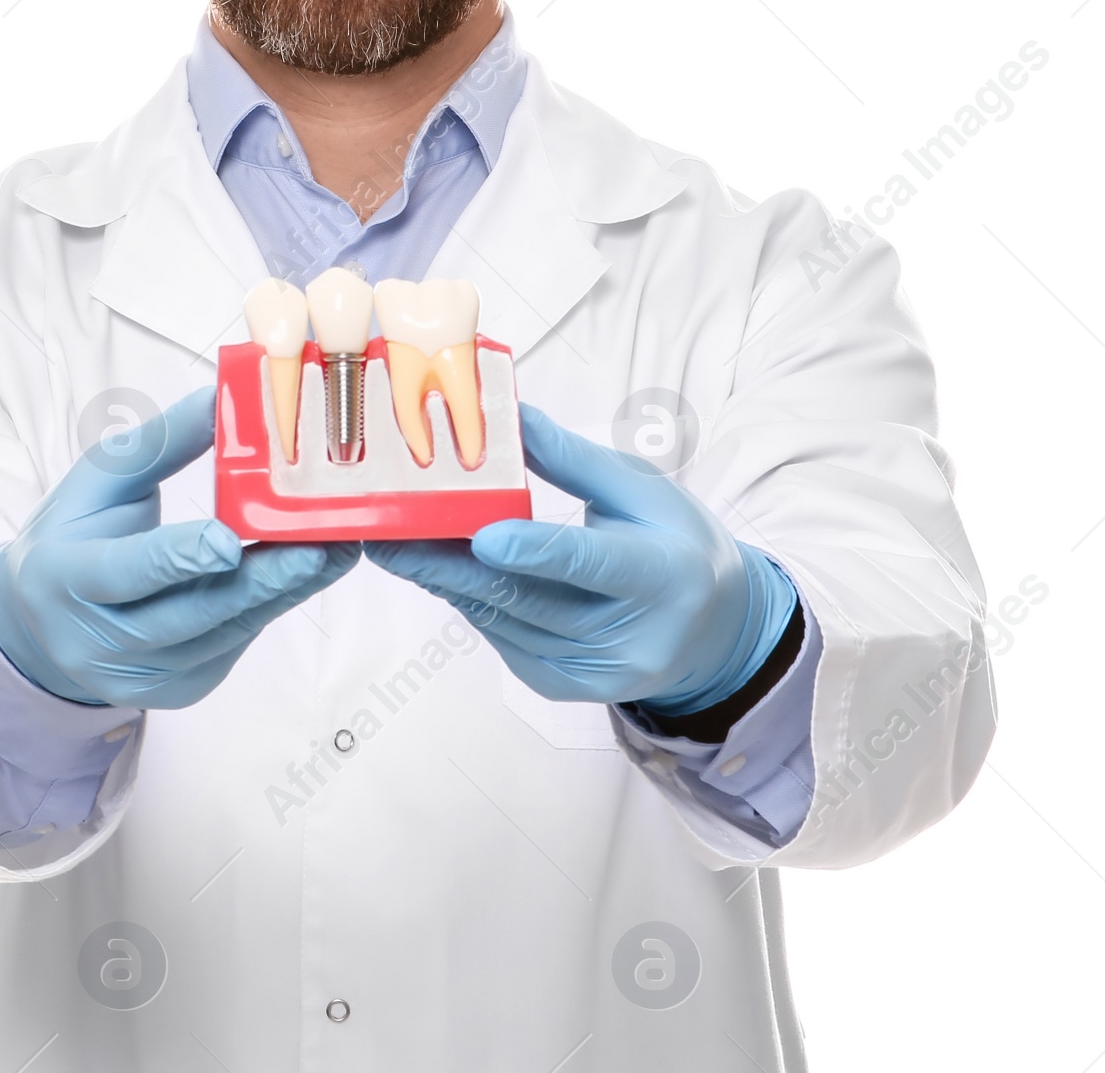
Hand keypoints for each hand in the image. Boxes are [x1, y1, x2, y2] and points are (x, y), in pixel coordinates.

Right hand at [0, 387, 358, 706]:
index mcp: (64, 578)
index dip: (179, 557)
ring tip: (335, 550)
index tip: (231, 540)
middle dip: (261, 580)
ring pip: (223, 632)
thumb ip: (163, 442)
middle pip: (190, 613)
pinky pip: (233, 644)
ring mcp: (138, 676)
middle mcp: (96, 641)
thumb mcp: (101, 479)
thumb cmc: (76, 532)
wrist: (43, 620)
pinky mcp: (177, 689)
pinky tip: (306, 574)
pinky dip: (271, 607)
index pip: (127, 571)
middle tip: (319, 546)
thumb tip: (222, 396)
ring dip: (284, 592)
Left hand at [365, 403, 795, 711]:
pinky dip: (468, 600)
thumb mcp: (643, 492)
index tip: (481, 535)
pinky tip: (434, 570)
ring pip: (505, 621)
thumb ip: (575, 461)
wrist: (712, 633)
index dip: (536, 551)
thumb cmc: (677, 546)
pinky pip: (503, 636)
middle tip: (392, 534)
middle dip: (451, 565)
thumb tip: (513, 418)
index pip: (591, 564)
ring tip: (394, 545)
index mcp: (663, 577)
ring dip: (444, 583)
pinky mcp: (561, 686)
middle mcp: (629, 637)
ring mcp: (593, 673)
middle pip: (528, 598)